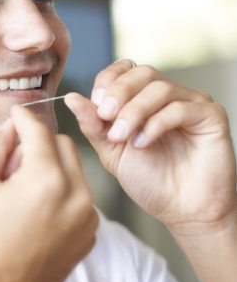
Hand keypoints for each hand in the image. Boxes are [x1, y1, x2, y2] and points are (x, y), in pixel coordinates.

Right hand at [0, 105, 97, 281]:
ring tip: (24, 186)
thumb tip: (10, 127)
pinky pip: (80, 194)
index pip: (39, 131)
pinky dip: (62, 189)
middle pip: (63, 144)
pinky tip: (37, 207)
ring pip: (74, 168)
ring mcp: (87, 216)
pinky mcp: (90, 233)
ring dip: (52, 165)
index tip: (15, 113)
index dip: (24, 117)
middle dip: (39, 142)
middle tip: (13, 160)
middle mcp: (76, 195)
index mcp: (47, 180)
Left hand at [64, 59, 236, 231]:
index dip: (108, 80)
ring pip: (160, 88)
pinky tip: (143, 143)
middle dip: (118, 93)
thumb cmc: (149, 180)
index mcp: (143, 98)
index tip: (95, 103)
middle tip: (105, 116)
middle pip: (142, 73)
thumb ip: (93, 123)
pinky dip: (156, 123)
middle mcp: (168, 96)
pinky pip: (181, 108)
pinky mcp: (211, 116)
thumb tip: (71, 98)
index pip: (124, 69)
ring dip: (134, 111)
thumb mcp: (111, 150)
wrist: (182, 212)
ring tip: (122, 137)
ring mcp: (191, 103)